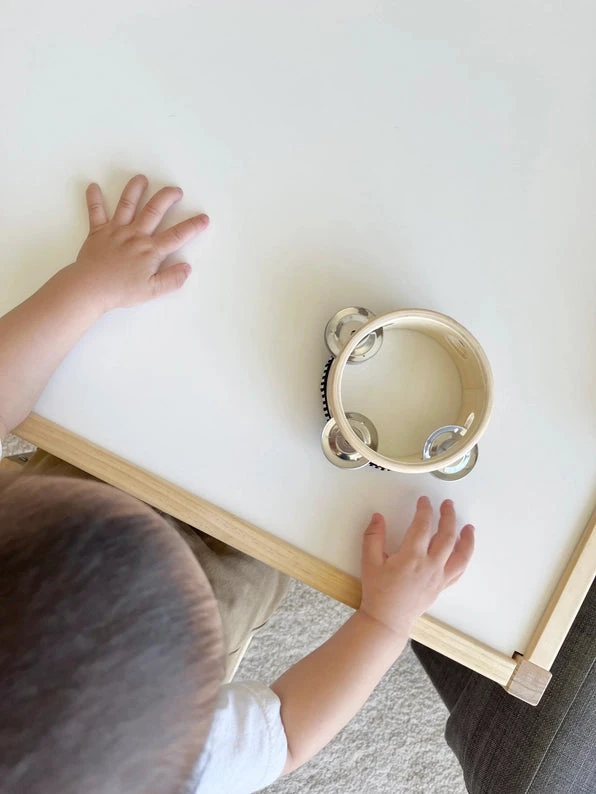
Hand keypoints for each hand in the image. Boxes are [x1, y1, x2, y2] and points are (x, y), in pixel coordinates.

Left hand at [70, 174, 208, 311]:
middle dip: (167, 197)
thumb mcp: (152, 291)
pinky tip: (93, 186)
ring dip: (135, 189)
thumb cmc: (122, 291)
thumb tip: (187, 268)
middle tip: (176, 190)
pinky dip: (94, 198)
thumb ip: (172, 280)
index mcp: (150, 250)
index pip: (176, 235)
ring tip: (142, 178)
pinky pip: (95, 211)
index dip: (192, 226)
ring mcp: (116, 230)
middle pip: (154, 210)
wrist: (90, 288)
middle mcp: (135, 235)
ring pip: (127, 204)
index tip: (204, 218)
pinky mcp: (97, 231)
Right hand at [358, 496, 474, 636]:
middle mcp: (430, 565)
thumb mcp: (369, 561)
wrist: (387, 619)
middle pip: (447, 536)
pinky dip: (465, 558)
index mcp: (411, 557)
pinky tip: (464, 550)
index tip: (424, 500)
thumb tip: (378, 517)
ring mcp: (439, 577)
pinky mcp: (442, 586)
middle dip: (448, 516)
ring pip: (460, 554)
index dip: (424, 510)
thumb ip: (373, 536)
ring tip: (469, 527)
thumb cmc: (377, 591)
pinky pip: (459, 570)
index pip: (423, 526)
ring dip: (466, 538)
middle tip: (447, 504)